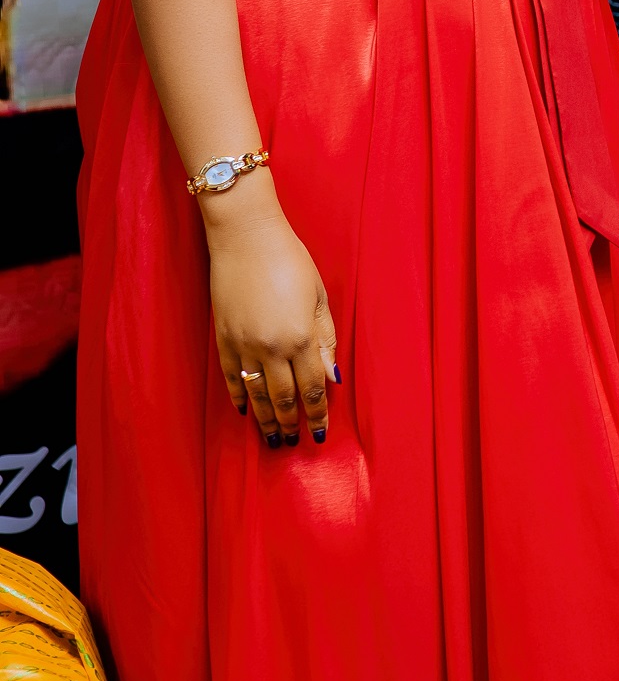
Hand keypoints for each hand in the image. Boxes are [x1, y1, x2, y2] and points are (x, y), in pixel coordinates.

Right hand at [206, 183, 338, 443]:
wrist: (245, 237)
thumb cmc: (290, 260)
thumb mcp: (318, 296)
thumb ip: (325, 339)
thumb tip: (332, 376)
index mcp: (301, 336)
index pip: (312, 388)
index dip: (317, 414)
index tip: (319, 434)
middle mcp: (272, 347)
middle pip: (283, 398)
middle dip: (290, 424)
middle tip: (292, 443)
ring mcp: (243, 344)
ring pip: (256, 394)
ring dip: (265, 420)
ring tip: (271, 438)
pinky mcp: (223, 338)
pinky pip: (232, 377)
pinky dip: (239, 397)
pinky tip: (245, 411)